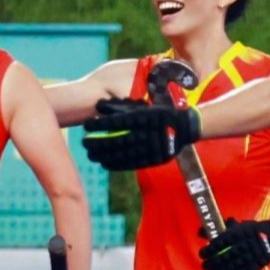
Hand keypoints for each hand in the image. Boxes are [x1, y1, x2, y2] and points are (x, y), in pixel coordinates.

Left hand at [81, 98, 198, 171]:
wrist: (186, 128)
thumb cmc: (160, 113)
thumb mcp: (142, 106)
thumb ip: (120, 107)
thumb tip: (98, 105)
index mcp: (145, 117)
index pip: (118, 122)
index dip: (101, 125)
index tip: (86, 126)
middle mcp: (148, 133)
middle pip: (118, 140)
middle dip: (99, 142)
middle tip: (83, 143)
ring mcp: (152, 148)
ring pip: (124, 154)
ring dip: (105, 155)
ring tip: (91, 154)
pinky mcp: (154, 159)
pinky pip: (132, 163)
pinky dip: (117, 164)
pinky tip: (105, 163)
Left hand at [200, 216, 269, 269]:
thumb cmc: (250, 230)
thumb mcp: (236, 225)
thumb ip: (218, 229)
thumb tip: (199, 232)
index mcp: (239, 233)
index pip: (221, 242)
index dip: (210, 250)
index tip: (202, 254)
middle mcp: (244, 244)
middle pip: (226, 256)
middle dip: (213, 263)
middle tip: (205, 266)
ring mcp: (251, 256)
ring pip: (233, 266)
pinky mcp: (256, 265)